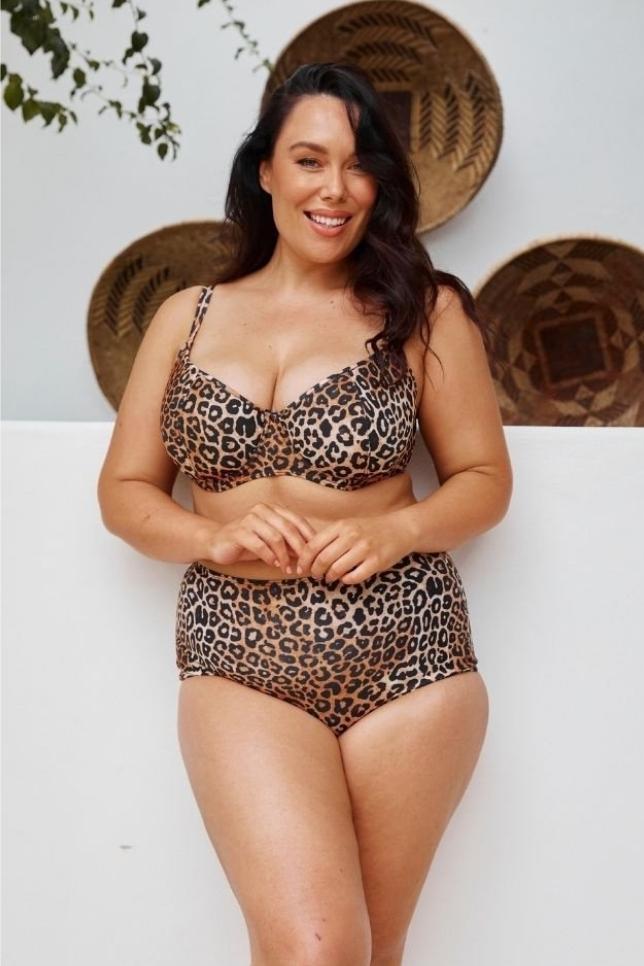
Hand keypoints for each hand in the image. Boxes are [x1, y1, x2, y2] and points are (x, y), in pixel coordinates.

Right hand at [202, 502, 316, 571]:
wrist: (216, 543)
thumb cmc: (247, 542)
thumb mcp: (271, 543)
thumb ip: (288, 544)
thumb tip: (310, 553)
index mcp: (272, 509)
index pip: (297, 520)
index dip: (308, 537)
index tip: (315, 554)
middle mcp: (262, 510)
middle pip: (289, 529)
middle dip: (299, 549)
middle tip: (304, 565)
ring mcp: (249, 519)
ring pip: (276, 538)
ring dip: (284, 556)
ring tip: (287, 568)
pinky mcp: (238, 532)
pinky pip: (259, 545)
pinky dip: (269, 557)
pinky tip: (273, 564)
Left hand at [295, 512, 416, 583]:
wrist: (400, 529)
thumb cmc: (370, 530)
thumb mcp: (348, 526)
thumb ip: (329, 537)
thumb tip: (306, 555)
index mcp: (341, 526)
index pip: (313, 545)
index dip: (304, 560)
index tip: (300, 568)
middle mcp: (352, 536)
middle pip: (323, 559)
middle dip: (315, 571)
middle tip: (316, 575)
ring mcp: (365, 549)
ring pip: (337, 569)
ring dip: (330, 577)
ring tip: (330, 577)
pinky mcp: (376, 562)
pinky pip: (354, 577)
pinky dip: (346, 580)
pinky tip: (346, 578)